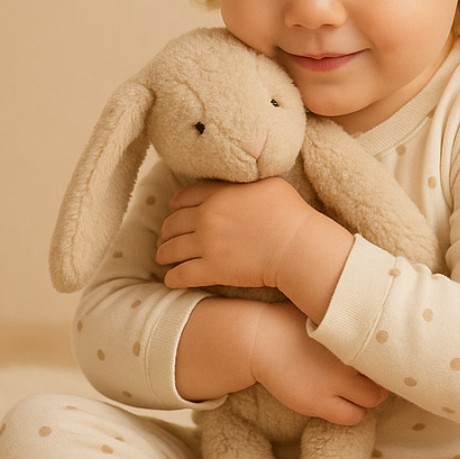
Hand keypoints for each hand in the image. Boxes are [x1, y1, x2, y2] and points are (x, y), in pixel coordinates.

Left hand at [156, 178, 314, 291]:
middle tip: (166, 237)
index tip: (173, 209)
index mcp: (217, 195)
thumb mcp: (268, 183)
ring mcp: (207, 245)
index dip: (175, 204)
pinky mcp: (212, 270)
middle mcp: (206, 218)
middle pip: (173, 223)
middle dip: (166, 231)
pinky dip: (172, 278)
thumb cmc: (290, 214)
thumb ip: (246, 181)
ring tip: (163, 257)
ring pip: (171, 249)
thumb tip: (241, 178)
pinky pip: (181, 275)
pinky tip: (171, 280)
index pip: (184, 197)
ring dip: (164, 254)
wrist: (297, 246)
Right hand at [251, 303, 387, 424]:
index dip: (389, 356)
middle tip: (372, 376)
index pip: (389, 350)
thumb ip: (350, 319)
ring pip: (373, 400)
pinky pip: (353, 417)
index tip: (385, 358)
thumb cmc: (291, 320)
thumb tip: (374, 314)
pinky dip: (354, 412)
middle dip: (382, 378)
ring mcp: (335, 382)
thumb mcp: (325, 311)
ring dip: (369, 397)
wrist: (259, 338)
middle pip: (386, 376)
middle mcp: (348, 358)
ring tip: (359, 391)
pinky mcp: (319, 402)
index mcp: (351, 332)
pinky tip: (344, 402)